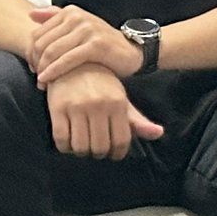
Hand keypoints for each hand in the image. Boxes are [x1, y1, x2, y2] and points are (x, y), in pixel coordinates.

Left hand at [29, 5, 141, 87]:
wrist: (132, 51)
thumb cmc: (101, 43)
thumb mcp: (79, 27)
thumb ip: (55, 18)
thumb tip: (31, 14)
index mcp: (70, 12)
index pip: (37, 33)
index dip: (30, 52)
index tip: (33, 67)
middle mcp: (77, 17)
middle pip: (42, 43)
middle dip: (35, 62)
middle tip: (36, 77)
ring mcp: (87, 30)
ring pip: (52, 51)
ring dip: (43, 69)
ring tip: (41, 83)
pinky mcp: (96, 44)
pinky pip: (67, 59)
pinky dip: (54, 71)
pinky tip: (47, 81)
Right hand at [47, 63, 165, 159]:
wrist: (74, 61)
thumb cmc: (101, 84)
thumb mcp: (121, 99)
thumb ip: (137, 120)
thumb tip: (158, 133)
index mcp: (117, 103)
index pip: (121, 141)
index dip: (117, 153)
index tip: (113, 154)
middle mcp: (98, 105)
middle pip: (100, 147)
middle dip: (99, 153)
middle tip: (97, 149)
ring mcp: (76, 106)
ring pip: (80, 146)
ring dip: (82, 152)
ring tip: (83, 146)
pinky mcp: (57, 108)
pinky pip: (61, 139)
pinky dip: (65, 147)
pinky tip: (69, 142)